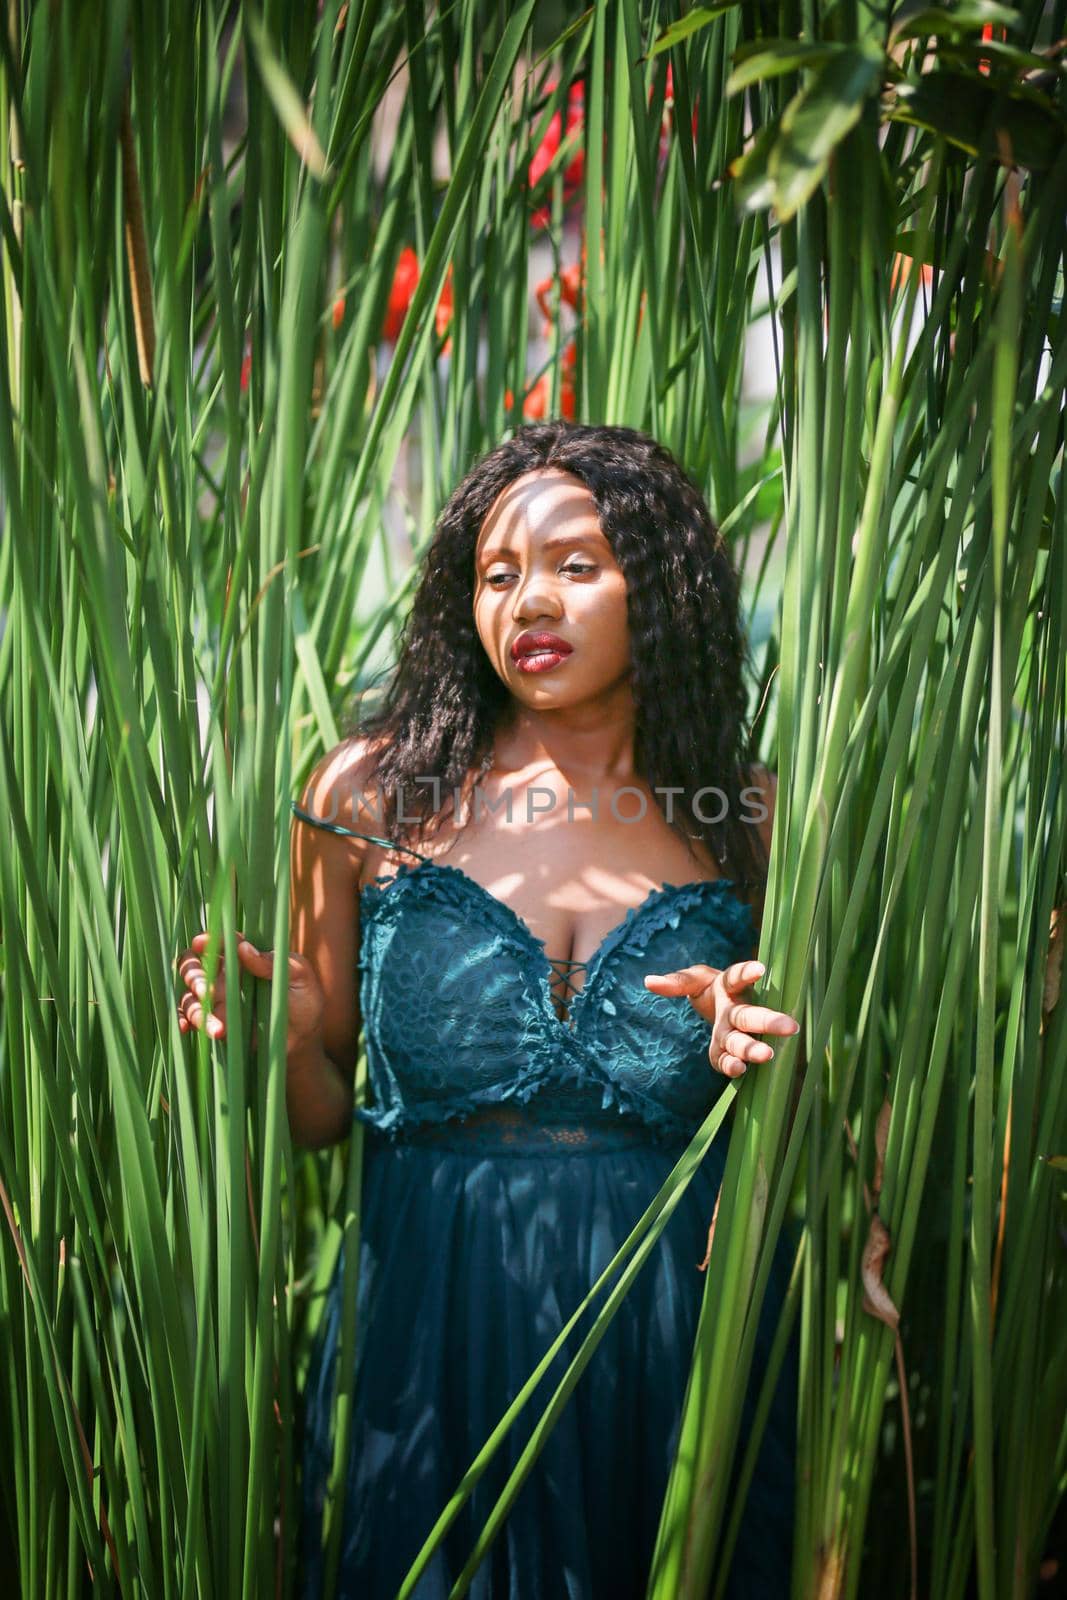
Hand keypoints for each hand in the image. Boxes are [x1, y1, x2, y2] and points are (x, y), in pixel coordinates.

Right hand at [175, 930, 324, 1050]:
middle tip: (206, 988)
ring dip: (195, 1008)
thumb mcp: (301, 978)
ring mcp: (216, 1000)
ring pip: (188, 995)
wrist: (302, 1039)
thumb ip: (274, 963)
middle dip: (192, 973)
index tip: (202, 943)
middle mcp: (225, 975)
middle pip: (191, 964)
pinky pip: (186, 1019)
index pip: (220, 942)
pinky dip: (181, 1022)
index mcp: (245, 957)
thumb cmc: (304, 1001)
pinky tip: (186, 1030)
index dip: (207, 940)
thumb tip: (244, 948)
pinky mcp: (212, 1022)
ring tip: (219, 1027)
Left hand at [643, 959, 799, 1077]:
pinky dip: (730, 1064)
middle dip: (767, 1021)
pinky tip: (737, 1070)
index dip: (747, 973)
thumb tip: (648, 981)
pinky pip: (728, 1058)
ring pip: (743, 1039)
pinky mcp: (726, 1050)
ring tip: (767, 1055)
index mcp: (728, 986)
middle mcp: (735, 1009)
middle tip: (790, 1026)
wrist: (717, 1008)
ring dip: (752, 1047)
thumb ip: (675, 982)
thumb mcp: (692, 980)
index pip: (737, 976)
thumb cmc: (708, 989)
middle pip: (750, 1015)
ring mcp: (734, 1031)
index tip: (760, 969)